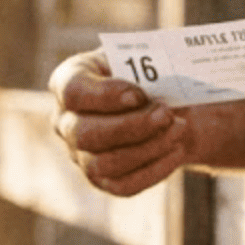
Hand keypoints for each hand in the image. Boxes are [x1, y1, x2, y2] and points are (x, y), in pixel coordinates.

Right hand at [47, 50, 189, 197]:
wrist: (166, 104)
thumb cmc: (148, 74)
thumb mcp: (144, 59)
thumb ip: (145, 68)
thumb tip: (161, 89)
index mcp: (68, 82)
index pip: (72, 92)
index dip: (104, 95)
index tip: (138, 94)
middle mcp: (66, 122)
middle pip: (84, 134)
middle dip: (130, 126)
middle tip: (165, 113)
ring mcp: (80, 155)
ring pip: (104, 163)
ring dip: (147, 148)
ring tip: (178, 128)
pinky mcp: (102, 179)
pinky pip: (123, 185)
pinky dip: (154, 170)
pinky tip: (177, 150)